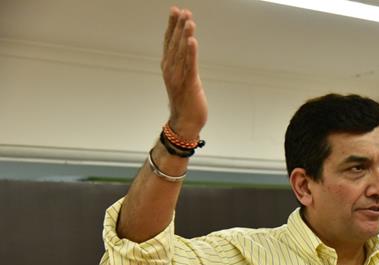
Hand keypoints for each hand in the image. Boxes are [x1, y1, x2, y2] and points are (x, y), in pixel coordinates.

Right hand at [162, 6, 207, 138]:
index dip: (172, 26)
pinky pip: (190, 65)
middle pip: (174, 43)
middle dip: (179, 26)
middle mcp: (171, 69)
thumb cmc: (185, 102)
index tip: (175, 11)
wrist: (185, 122)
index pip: (169, 41)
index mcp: (168, 67)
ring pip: (181, 52)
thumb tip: (186, 50)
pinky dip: (190, 52)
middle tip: (183, 10)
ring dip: (185, 35)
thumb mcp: (182, 79)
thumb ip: (182, 65)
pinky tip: (192, 41)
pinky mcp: (189, 84)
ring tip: (189, 21)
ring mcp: (178, 77)